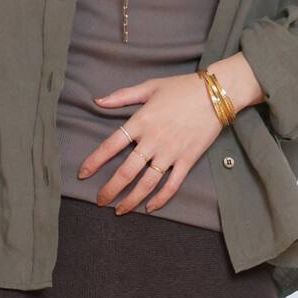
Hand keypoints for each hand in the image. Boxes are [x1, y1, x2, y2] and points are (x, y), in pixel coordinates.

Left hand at [77, 72, 223, 215]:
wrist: (215, 94)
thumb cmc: (180, 87)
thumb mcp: (149, 87)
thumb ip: (122, 96)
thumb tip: (98, 101)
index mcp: (141, 121)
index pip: (111, 145)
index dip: (95, 161)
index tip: (83, 174)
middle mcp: (153, 140)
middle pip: (126, 171)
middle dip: (110, 189)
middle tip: (99, 201)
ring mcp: (171, 152)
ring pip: (146, 183)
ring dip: (131, 200)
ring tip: (119, 210)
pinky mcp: (187, 160)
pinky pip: (172, 185)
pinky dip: (160, 199)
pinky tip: (150, 208)